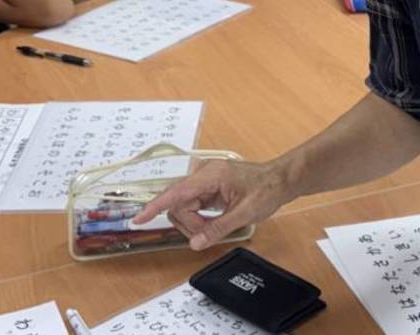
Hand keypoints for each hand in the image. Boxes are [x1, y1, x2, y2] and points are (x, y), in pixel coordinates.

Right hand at [133, 158, 291, 249]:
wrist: (280, 180)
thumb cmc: (266, 190)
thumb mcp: (244, 214)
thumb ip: (218, 229)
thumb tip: (195, 244)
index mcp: (209, 175)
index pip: (175, 192)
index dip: (155, 206)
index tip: (139, 218)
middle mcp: (202, 175)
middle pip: (178, 204)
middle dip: (189, 223)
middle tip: (209, 234)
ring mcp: (204, 182)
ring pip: (184, 207)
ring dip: (194, 223)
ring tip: (214, 229)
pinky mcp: (207, 189)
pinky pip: (193, 206)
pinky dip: (199, 219)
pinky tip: (211, 224)